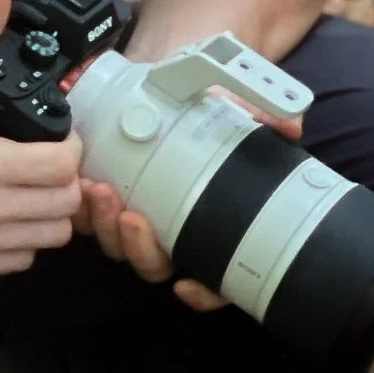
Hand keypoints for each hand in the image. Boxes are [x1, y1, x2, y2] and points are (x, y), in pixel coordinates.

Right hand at [0, 0, 82, 277]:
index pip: (65, 166)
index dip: (69, 147)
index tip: (56, 137)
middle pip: (65, 206)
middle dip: (63, 180)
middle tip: (45, 162)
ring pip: (49, 238)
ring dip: (46, 212)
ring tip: (28, 188)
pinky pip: (18, 260)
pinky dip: (21, 239)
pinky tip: (4, 214)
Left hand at [78, 103, 303, 313]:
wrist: (165, 78)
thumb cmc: (204, 106)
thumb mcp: (235, 106)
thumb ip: (263, 115)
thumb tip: (292, 126)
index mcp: (209, 224)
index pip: (216, 278)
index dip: (204, 294)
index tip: (187, 287)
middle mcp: (172, 230)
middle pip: (154, 265)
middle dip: (140, 248)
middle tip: (132, 217)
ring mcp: (134, 218)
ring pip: (117, 247)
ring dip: (107, 228)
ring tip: (101, 192)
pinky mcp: (101, 200)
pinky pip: (85, 222)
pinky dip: (81, 212)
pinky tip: (83, 188)